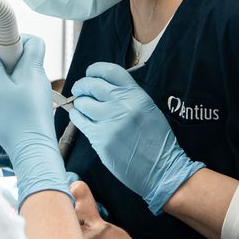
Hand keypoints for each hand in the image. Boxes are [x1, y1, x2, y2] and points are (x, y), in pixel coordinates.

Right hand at [0, 37, 68, 203]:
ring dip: (6, 78)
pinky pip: (23, 90)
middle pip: (25, 58)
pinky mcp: (36, 107)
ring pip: (22, 75)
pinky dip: (11, 91)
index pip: (35, 42)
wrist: (33, 152)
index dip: (19, 39)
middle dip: (6, 61)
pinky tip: (3, 105)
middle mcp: (40, 79)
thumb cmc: (17, 121)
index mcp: (34, 70)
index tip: (0, 49)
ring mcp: (39, 94)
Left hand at [69, 62, 204, 214]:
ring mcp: (110, 122)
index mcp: (136, 94)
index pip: (109, 71)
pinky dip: (76, 117)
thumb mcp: (148, 108)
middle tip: (80, 90)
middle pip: (91, 84)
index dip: (95, 69)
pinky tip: (80, 118)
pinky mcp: (100, 140)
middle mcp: (122, 104)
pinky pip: (80, 121)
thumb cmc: (156, 140)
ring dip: (79, 103)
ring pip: (82, 103)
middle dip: (82, 86)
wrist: (162, 169)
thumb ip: (128, 95)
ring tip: (83, 107)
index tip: (90, 73)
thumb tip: (103, 86)